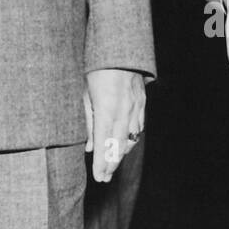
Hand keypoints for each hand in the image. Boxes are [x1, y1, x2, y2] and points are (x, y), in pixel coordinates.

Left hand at [84, 68, 145, 182]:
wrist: (120, 50)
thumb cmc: (97, 70)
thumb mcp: (86, 94)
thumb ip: (88, 122)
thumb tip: (89, 146)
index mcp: (106, 109)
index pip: (103, 144)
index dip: (101, 163)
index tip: (98, 177)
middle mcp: (124, 112)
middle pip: (118, 146)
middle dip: (111, 164)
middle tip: (104, 178)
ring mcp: (136, 108)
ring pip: (130, 139)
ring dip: (121, 154)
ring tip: (111, 166)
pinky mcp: (142, 103)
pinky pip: (139, 128)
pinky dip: (131, 140)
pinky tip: (125, 146)